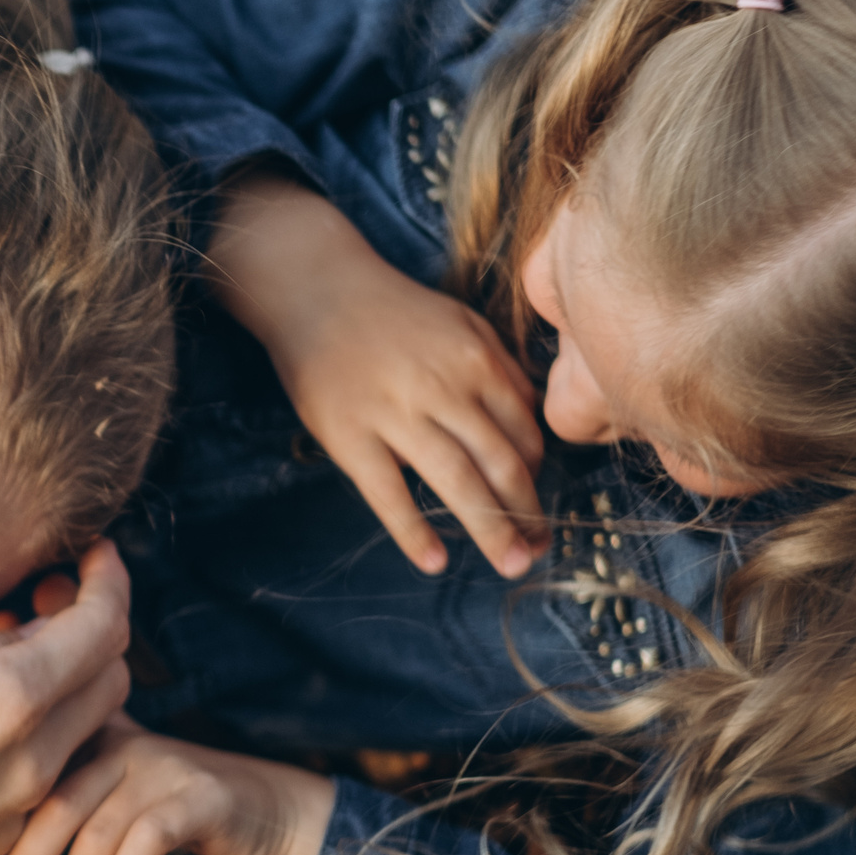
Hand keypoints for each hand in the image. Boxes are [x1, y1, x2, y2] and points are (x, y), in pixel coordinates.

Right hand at [0, 540, 136, 854]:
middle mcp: (35, 762)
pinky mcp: (0, 847)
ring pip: (86, 735)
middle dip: (96, 634)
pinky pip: (48, 780)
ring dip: (68, 691)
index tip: (95, 558)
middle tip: (46, 606)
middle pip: (113, 682)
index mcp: (9, 700)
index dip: (109, 582)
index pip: (103, 628)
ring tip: (7, 667)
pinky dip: (38, 741)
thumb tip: (27, 633)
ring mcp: (22, 812)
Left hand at [0, 716, 336, 854]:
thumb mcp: (112, 803)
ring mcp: (163, 767)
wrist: (266, 811)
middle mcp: (121, 745)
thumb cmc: (171, 815)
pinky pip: (152, 834)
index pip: (28, 786)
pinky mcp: (203, 795)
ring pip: (99, 828)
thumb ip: (61, 814)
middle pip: (55, 807)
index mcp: (88, 741)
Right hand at [208, 174, 545, 578]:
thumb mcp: (462, 323)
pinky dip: (412, 531)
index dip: (537, 476)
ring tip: (511, 564)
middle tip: (539, 550)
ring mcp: (394, 414)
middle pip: (500, 463)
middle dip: (527, 514)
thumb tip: (530, 419)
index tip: (536, 505)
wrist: (316, 290)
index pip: (523, 432)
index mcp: (476, 361)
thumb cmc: (393, 312)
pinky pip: (387, 493)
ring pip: (456, 482)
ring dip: (490, 530)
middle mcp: (443, 388)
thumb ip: (500, 368)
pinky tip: (433, 561)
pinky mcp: (348, 435)